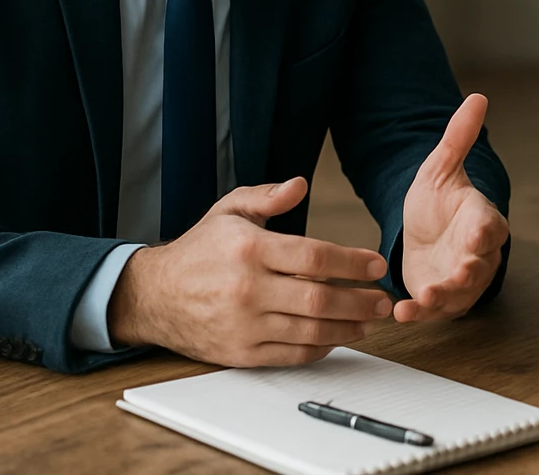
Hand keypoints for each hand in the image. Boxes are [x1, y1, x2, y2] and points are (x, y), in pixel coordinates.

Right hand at [107, 177, 392, 366]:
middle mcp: (248, 288)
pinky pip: (291, 354)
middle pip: (319, 298)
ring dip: (348, 328)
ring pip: (310, 330)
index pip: (314, 256)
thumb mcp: (228, 211)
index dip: (352, 261)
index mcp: (249, 248)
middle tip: (384, 301)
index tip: (375, 264)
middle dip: (360, 301)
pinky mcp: (240, 352)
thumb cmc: (199, 250)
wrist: (154, 296)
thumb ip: (266, 196)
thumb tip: (301, 184)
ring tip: (369, 321)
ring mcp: (244, 324)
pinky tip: (337, 338)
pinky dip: (320, 348)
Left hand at [397, 94, 509, 321]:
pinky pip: (432, 311)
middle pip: (479, 267)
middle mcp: (477, 255)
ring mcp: (458, 281)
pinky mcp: (437, 300)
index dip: (485, 232)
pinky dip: (418, 315)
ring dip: (443, 298)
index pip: (491, 227)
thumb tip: (477, 96)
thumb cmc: (438, 200)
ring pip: (458, 294)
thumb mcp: (441, 168)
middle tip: (455, 275)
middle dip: (468, 273)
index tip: (477, 234)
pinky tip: (399, 314)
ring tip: (424, 298)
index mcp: (482, 221)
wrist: (420, 232)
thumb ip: (458, 138)